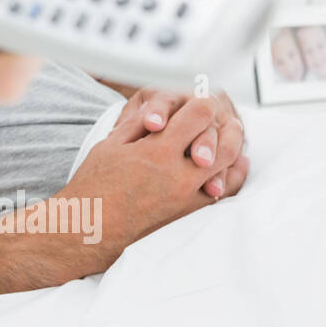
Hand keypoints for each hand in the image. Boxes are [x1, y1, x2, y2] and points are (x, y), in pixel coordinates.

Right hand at [60, 94, 249, 272]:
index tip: (201, 100)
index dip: (203, 102)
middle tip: (224, 117)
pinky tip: (233, 164)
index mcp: (157, 151)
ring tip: (233, 136)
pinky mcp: (188, 211)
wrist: (91, 226)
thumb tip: (161, 108)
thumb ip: (138, 124)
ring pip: (229, 166)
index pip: (199, 115)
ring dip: (234, 147)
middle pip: (224, 141)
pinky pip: (224, 192)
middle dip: (227, 125)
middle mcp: (177, 173)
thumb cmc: (95, 185)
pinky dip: (233, 175)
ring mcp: (186, 195)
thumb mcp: (111, 144)